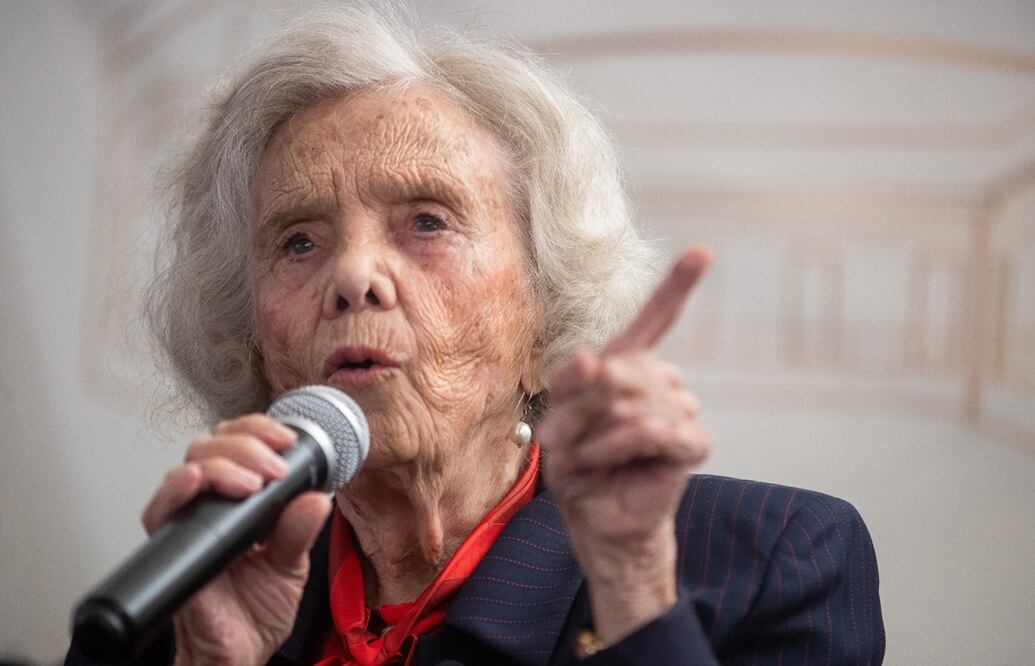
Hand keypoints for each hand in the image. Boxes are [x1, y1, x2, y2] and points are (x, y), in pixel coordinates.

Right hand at [141, 415, 332, 665]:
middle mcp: (212, 506)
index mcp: (241, 502)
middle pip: (212, 446)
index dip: (259, 431)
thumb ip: (300, 532)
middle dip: (247, 445)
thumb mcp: (291, 567)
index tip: (286, 440)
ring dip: (224, 463)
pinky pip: (160, 510)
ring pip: (189, 466)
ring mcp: (190, 523)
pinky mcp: (172, 546)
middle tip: (274, 469)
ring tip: (253, 483)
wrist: (237, 654)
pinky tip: (196, 483)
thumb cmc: (255, 612)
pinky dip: (177, 490)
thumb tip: (317, 498)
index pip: (240, 445)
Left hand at [539, 247, 711, 644]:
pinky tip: (612, 462)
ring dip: (592, 436)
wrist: (596, 513)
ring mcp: (681, 407)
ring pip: (628, 403)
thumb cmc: (577, 462)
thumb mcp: (558, 416)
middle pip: (614, 372)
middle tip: (561, 441)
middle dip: (577, 410)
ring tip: (585, 457)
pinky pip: (651, 429)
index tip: (704, 251)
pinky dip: (617, 448)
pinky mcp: (692, 440)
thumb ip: (571, 384)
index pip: (657, 318)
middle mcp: (661, 378)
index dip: (678, 285)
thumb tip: (593, 359)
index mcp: (630, 364)